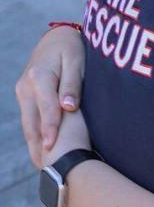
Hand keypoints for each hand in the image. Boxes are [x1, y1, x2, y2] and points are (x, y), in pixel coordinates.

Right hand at [15, 26, 84, 168]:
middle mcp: (26, 86)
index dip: (50, 128)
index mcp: (40, 77)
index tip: (52, 147)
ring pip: (27, 122)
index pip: (47, 108)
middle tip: (46, 167)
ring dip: (33, 143)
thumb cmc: (72, 49)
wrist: (56, 38)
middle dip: (38, 144)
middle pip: (32, 120)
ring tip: (43, 165)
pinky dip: (33, 135)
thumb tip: (69, 107)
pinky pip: (28, 119)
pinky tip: (40, 150)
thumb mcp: (77, 62)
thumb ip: (72, 85)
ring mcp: (22, 92)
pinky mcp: (25, 96)